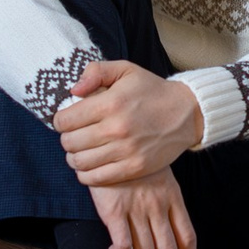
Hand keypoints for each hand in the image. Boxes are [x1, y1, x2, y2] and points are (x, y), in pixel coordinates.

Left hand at [55, 60, 203, 184]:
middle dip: (67, 138)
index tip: (68, 119)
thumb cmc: (152, 91)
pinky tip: (91, 164)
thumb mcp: (126, 70)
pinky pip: (95, 178)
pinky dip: (86, 174)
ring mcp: (125, 151)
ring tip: (82, 149)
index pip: (65, 120)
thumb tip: (74, 90)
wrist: (187, 113)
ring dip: (74, 157)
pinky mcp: (133, 168)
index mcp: (110, 103)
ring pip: (78, 162)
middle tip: (76, 134)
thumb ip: (96, 71)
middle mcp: (116, 129)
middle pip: (69, 143)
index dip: (61, 120)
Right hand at [91, 171, 196, 248]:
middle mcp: (158, 206)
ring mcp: (137, 209)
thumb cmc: (135, 163)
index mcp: (173, 198)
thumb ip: (165, 200)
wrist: (112, 141)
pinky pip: (124, 247)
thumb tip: (167, 227)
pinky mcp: (115, 212)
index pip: (187, 236)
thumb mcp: (160, 177)